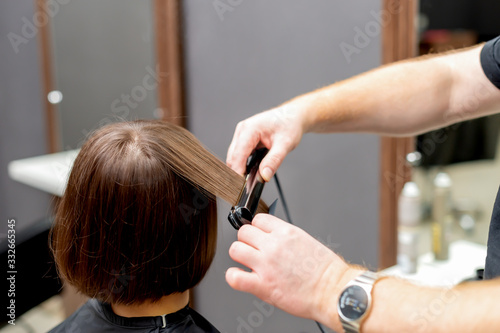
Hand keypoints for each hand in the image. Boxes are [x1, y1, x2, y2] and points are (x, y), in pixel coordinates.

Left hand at [225, 214, 362, 329]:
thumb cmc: (325, 270)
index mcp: (286, 232)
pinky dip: (234, 277)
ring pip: (235, 250)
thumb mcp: (305, 240)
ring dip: (240, 256)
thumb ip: (285, 237)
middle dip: (247, 241)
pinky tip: (241, 277)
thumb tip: (272, 236)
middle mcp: (273, 245)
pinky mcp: (263, 285)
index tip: (258, 236)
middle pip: (243, 232)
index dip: (256, 228)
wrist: (333, 291)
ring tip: (248, 263)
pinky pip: (234, 277)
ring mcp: (266, 264)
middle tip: (253, 251)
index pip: (258, 219)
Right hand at [226, 105, 303, 180]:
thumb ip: (274, 160)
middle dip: (237, 172)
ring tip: (248, 181)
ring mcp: (242, 135)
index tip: (241, 186)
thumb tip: (264, 175)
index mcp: (250, 129)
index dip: (238, 171)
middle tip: (245, 187)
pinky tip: (249, 172)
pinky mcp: (244, 140)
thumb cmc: (289, 125)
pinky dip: (243, 164)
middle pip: (233, 157)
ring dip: (239, 168)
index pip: (238, 154)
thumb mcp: (285, 144)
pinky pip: (239, 155)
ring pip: (234, 157)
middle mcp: (242, 130)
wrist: (292, 117)